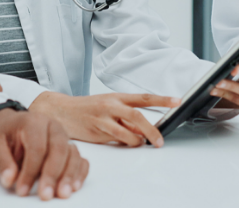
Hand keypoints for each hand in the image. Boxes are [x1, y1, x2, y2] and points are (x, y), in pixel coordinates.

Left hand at [0, 110, 88, 200]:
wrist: (12, 126)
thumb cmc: (5, 136)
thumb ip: (1, 162)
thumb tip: (9, 179)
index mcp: (33, 122)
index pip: (37, 146)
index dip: (30, 170)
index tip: (22, 190)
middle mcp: (52, 126)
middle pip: (59, 148)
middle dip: (53, 174)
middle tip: (46, 195)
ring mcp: (64, 136)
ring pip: (73, 154)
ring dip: (69, 176)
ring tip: (63, 194)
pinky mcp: (70, 148)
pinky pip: (81, 160)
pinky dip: (80, 173)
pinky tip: (74, 187)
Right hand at [29, 92, 179, 147]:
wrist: (61, 111)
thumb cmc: (87, 108)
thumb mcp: (109, 106)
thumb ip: (126, 116)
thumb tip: (144, 129)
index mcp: (116, 96)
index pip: (143, 97)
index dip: (162, 99)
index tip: (177, 101)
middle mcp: (111, 105)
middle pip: (138, 116)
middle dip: (152, 130)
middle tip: (160, 141)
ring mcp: (103, 118)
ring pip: (128, 132)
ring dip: (138, 140)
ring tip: (140, 142)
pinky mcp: (97, 132)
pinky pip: (117, 140)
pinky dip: (125, 143)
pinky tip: (125, 142)